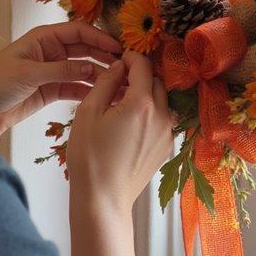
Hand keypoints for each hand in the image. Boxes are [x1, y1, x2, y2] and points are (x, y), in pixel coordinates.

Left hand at [0, 22, 120, 149]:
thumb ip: (61, 71)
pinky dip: (89, 91)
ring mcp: (53, 70)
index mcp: (44, 38)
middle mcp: (51, 51)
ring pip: (83, 70)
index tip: (118, 48)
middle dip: (105, 57)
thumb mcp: (29, 74)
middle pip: (85, 49)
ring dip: (100, 76)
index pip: (79, 31)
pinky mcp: (51, 89)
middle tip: (126, 68)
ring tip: (120, 85)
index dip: (100, 38)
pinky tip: (104, 97)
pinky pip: (76, 87)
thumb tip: (92, 69)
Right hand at [67, 51, 173, 214]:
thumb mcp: (88, 112)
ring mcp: (167, 133)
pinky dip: (150, 113)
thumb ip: (106, 83)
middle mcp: (161, 116)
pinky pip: (162, 120)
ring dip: (146, 94)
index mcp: (142, 103)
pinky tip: (130, 123)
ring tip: (122, 103)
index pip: (143, 66)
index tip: (120, 58)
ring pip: (161, 101)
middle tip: (118, 81)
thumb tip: (118, 67)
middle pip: (156, 82)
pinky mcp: (166, 147)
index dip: (131, 57)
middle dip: (139, 75)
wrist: (103, 198)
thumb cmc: (90, 156)